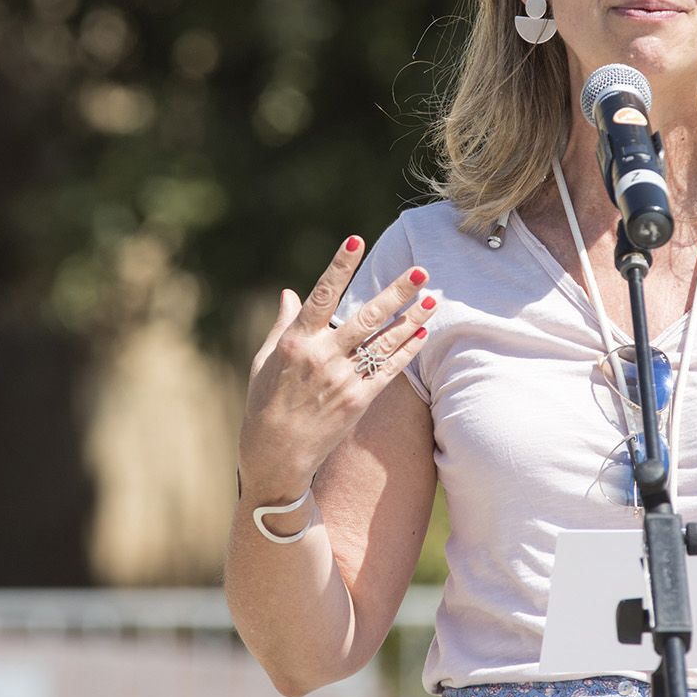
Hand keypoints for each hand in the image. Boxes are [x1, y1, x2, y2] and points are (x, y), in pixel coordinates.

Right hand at [236, 236, 436, 502]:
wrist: (275, 457)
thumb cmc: (263, 404)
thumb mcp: (265, 360)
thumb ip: (283, 324)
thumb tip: (290, 292)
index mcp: (296, 341)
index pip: (322, 294)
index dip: (340, 266)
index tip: (356, 240)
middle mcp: (322, 356)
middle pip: (366, 317)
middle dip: (396, 292)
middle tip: (420, 270)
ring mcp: (342, 379)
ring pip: (385, 341)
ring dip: (413, 318)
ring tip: (434, 298)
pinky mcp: (358, 400)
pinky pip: (389, 370)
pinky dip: (407, 351)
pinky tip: (423, 333)